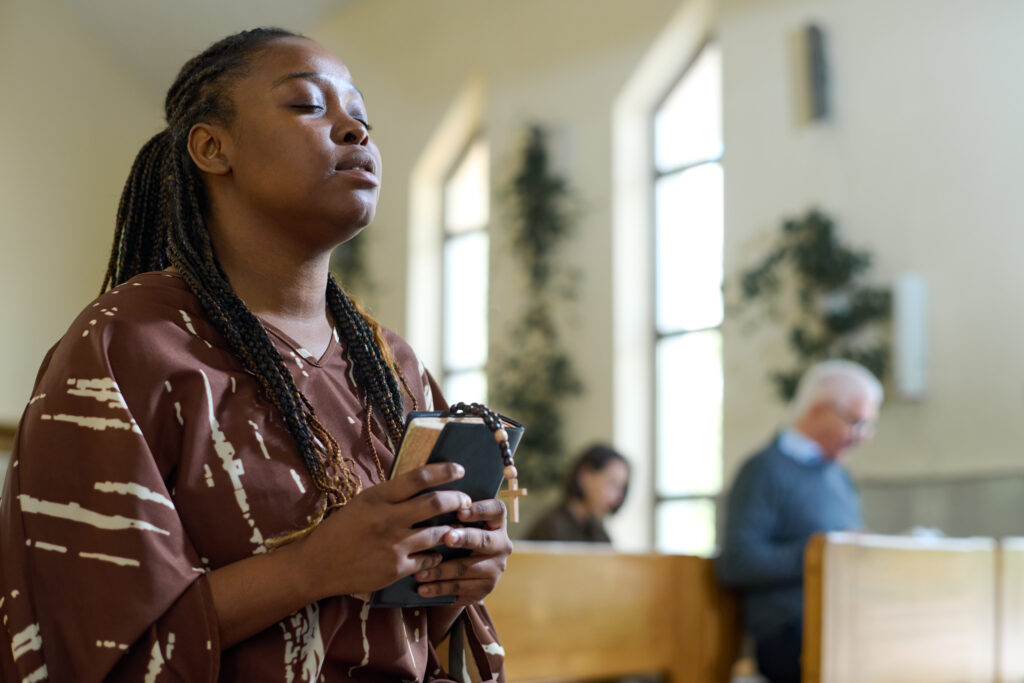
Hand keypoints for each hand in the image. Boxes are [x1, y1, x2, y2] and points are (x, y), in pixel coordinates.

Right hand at [296, 462, 472, 599]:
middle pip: (435, 504)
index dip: (444, 471)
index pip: (418, 478)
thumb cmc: (340, 530)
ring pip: (437, 534)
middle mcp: (388, 519)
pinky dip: (436, 555)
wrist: (317, 565)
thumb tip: (422, 484)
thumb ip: (390, 496)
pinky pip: (429, 560)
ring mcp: (394, 545)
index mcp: (378, 497)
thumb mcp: (362, 503)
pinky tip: (437, 552)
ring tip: (457, 526)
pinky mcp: (396, 569)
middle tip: (465, 500)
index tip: (459, 469)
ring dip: (451, 529)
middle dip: (457, 500)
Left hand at [412, 498, 511, 604]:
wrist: (458, 577)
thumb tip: (429, 504)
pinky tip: (423, 588)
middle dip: (464, 538)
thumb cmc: (453, 540)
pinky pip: (460, 587)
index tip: (461, 511)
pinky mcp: (485, 588)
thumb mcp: (456, 526)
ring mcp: (495, 568)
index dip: (481, 509)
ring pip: (467, 567)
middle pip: (484, 540)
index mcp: (496, 523)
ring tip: (419, 572)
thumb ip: (450, 516)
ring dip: (441, 570)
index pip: (497, 510)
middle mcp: (501, 545)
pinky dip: (439, 588)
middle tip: (446, 538)